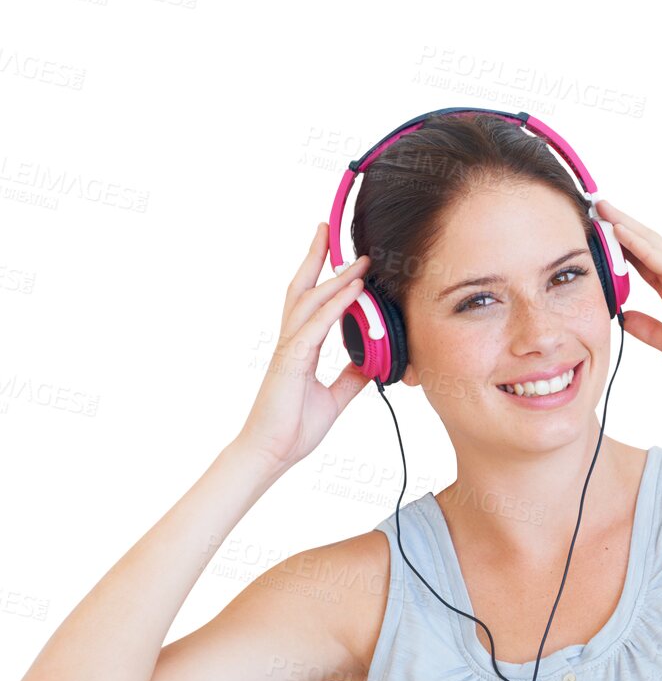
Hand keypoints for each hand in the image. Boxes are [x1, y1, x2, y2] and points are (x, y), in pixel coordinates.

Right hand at [235, 224, 373, 471]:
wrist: (272, 453)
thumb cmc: (293, 427)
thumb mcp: (334, 397)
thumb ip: (351, 377)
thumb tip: (372, 362)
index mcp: (300, 347)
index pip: (310, 301)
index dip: (322, 275)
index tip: (338, 254)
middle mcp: (292, 341)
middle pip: (301, 288)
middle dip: (315, 256)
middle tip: (327, 227)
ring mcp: (290, 349)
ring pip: (309, 301)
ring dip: (333, 277)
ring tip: (357, 259)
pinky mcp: (292, 361)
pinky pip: (316, 326)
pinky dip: (335, 306)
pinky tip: (353, 291)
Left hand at [595, 199, 661, 385]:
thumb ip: (650, 330)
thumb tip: (626, 318)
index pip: (642, 263)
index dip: (620, 248)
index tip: (599, 235)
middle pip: (644, 245)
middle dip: (620, 226)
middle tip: (597, 208)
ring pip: (650, 244)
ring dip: (625, 225)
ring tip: (603, 208)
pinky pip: (659, 259)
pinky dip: (638, 244)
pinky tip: (620, 231)